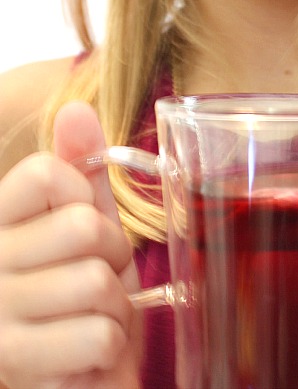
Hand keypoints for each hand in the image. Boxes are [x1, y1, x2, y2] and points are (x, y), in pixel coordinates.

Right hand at [0, 103, 141, 388]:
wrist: (70, 378)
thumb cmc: (77, 298)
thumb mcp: (81, 227)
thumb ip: (79, 172)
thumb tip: (77, 106)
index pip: (45, 172)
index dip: (85, 196)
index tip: (84, 224)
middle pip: (83, 226)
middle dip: (114, 257)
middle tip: (101, 280)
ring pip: (94, 281)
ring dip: (116, 307)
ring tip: (95, 318)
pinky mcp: (11, 364)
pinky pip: (97, 334)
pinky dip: (110, 347)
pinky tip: (89, 356)